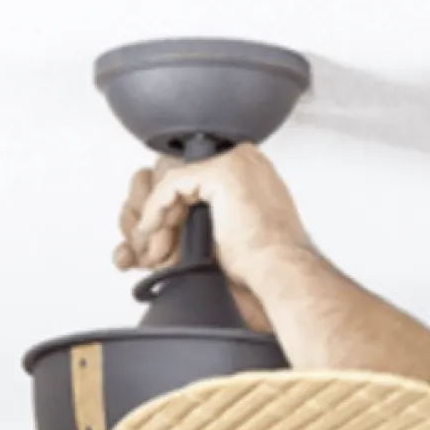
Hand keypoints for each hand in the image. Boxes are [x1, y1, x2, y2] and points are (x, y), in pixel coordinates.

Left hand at [114, 143, 313, 292]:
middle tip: (151, 245)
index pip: (197, 180)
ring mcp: (234, 162)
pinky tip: (151, 230)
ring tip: (150, 246)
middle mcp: (245, 159)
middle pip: (183, 178)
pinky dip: (156, 209)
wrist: (279, 270)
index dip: (176, 210)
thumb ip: (213, 212)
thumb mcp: (232, 227)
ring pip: (174, 182)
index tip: (163, 240)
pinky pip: (172, 185)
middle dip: (162, 213)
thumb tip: (180, 215)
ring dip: (156, 215)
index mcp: (251, 170)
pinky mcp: (219, 172)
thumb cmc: (263, 261)